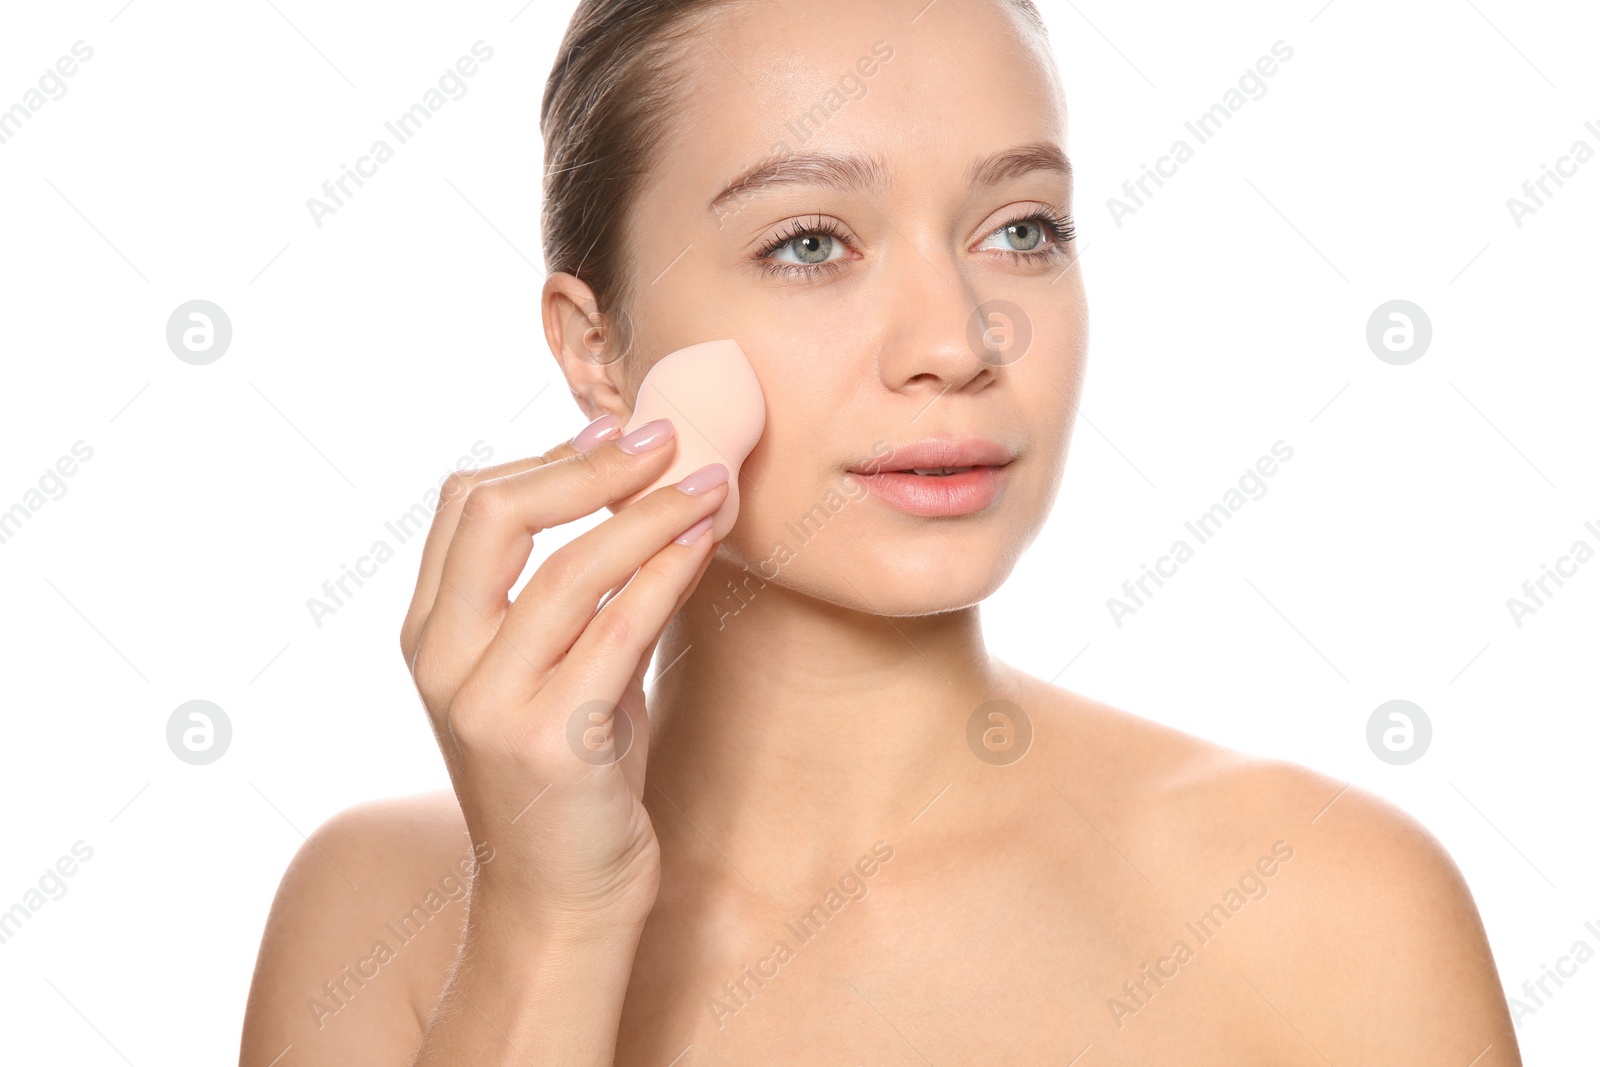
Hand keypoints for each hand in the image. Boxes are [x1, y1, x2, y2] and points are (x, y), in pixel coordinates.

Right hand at [399, 415, 725, 936]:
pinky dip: (665, 577)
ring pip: (568, 571)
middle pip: (497, 516)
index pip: (466, 505)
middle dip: (590, 463)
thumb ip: (573, 595)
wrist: (560, 902)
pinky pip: (616, 631)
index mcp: (431, 634)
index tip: (618, 431)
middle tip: (666, 440)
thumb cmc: (571, 779)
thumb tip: (642, 494)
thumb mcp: (555, 671)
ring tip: (710, 486)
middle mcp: (444, 663)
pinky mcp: (551, 744)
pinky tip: (703, 548)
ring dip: (649, 515)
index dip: (545, 455)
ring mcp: (490, 705)